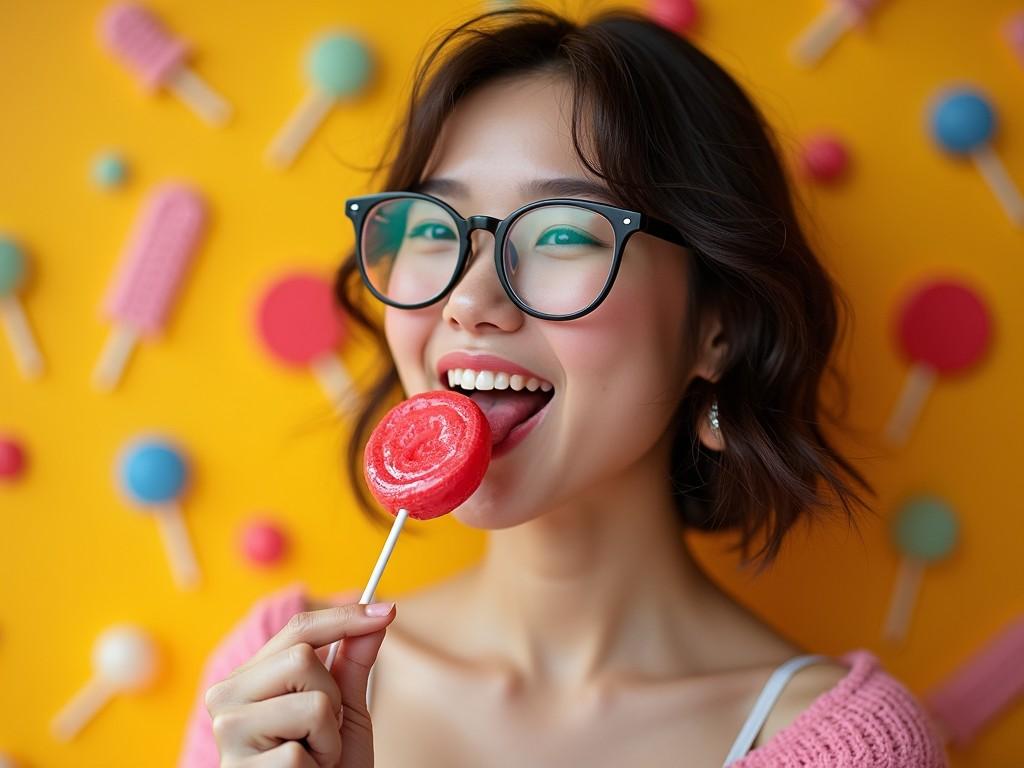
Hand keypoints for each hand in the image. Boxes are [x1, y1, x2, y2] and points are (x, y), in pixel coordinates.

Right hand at [205, 601, 395, 766]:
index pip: (297, 630)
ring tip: (312, 757)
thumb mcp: (344, 709)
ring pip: (311, 704)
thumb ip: (354, 662)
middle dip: (332, 696)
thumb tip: (379, 611)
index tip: (388, 612)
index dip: (344, 618)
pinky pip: (300, 753)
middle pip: (303, 659)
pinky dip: (316, 767)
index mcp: (249, 677)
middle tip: (322, 731)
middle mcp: (226, 698)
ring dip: (328, 737)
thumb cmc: (329, 764)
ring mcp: (227, 734)